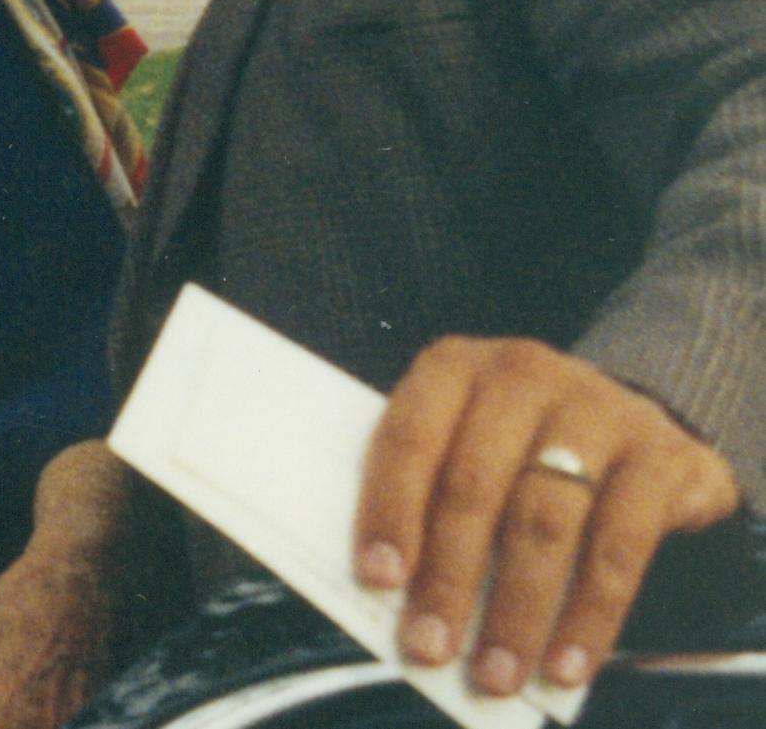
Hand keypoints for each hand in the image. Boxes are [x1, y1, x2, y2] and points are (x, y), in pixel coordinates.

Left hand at [356, 336, 742, 695]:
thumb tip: (393, 592)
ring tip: (496, 672)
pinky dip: (590, 616)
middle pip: (474, 486)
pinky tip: (566, 664)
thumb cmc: (517, 447)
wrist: (632, 422)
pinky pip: (621, 549)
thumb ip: (428, 494)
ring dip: (516, 609)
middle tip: (429, 647)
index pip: (409, 437)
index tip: (378, 579)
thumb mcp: (466, 443)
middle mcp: (523, 373)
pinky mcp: (661, 456)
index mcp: (454, 366)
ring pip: (544, 521)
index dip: (391, 510)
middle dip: (448, 578)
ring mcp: (598, 409)